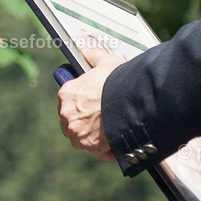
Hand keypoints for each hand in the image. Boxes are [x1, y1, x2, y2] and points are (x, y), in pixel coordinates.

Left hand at [57, 46, 123, 161]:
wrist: (134, 104)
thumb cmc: (119, 82)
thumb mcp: (106, 62)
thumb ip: (92, 55)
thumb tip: (83, 50)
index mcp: (66, 94)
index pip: (66, 99)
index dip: (78, 101)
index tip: (88, 102)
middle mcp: (67, 115)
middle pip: (71, 120)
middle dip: (83, 119)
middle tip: (100, 116)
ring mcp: (78, 133)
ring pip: (81, 137)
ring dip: (92, 135)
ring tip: (109, 129)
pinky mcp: (92, 148)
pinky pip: (97, 151)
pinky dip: (106, 149)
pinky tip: (116, 141)